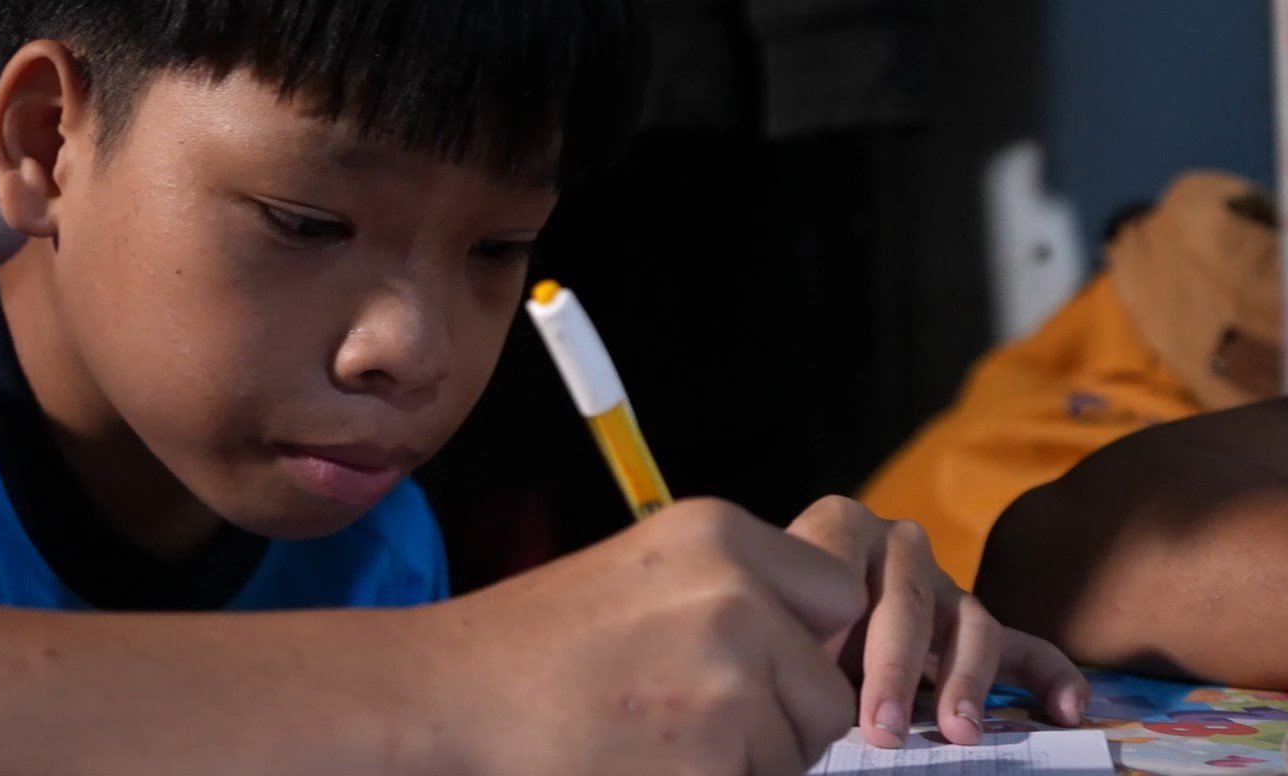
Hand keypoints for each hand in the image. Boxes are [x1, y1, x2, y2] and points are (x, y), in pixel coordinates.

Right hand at [428, 498, 865, 775]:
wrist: (450, 696)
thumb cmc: (536, 645)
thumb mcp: (649, 573)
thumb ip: (738, 590)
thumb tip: (827, 640)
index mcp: (719, 535)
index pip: (837, 593)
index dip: (806, 641)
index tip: (759, 664)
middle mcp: (734, 595)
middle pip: (829, 685)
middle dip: (785, 717)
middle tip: (694, 715)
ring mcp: (727, 678)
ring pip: (800, 748)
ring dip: (751, 759)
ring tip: (662, 738)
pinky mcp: (711, 756)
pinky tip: (649, 764)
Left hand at [785, 496, 1089, 748]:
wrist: (782, 613)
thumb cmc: (775, 615)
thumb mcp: (772, 610)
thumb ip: (792, 627)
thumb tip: (806, 679)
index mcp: (841, 525)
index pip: (846, 568)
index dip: (836, 628)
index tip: (822, 674)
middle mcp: (899, 544)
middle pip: (909, 602)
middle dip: (895, 673)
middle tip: (882, 731)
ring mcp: (944, 585)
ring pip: (971, 624)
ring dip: (965, 682)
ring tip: (958, 732)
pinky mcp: (975, 627)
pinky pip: (1023, 647)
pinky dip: (1050, 676)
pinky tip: (1068, 710)